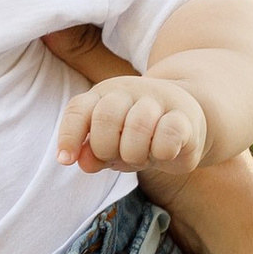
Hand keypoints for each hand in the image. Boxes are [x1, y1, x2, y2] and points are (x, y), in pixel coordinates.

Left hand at [42, 27, 230, 253]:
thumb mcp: (112, 144)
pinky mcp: (185, 115)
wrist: (187, 119)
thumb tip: (81, 162)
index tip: (66, 160)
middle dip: (106, 148)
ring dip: (135, 153)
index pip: (79, 109)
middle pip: (106, 117)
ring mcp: (159, 99)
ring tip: (142, 156)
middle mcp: (129, 90)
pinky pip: (168, 135)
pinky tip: (164, 154)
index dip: (69, 136)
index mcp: (104, 94)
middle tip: (117, 157)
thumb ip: (93, 153)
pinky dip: (161, 153)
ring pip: (137, 126)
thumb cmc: (139, 136)